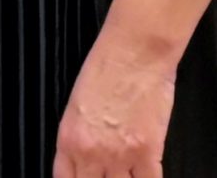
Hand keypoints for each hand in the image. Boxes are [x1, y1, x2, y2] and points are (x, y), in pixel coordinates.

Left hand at [53, 32, 175, 177]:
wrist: (135, 51)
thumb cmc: (107, 67)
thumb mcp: (77, 105)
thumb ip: (79, 138)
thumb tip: (86, 160)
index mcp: (68, 140)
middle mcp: (91, 153)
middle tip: (110, 174)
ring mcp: (120, 155)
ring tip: (128, 172)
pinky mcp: (148, 152)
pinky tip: (147, 173)